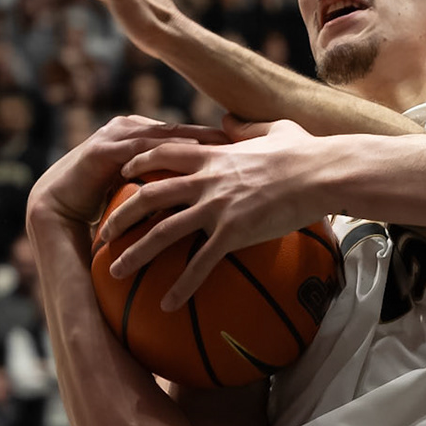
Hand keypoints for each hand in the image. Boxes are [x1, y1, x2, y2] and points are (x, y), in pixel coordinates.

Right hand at [26, 115, 228, 234]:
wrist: (57, 212)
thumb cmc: (100, 212)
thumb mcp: (140, 203)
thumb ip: (166, 199)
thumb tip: (204, 215)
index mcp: (140, 138)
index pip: (185, 138)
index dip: (215, 143)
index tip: (247, 151)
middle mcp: (129, 131)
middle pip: (180, 132)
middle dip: (211, 135)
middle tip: (245, 141)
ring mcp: (115, 137)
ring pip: (164, 136)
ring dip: (194, 138)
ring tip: (225, 145)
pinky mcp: (102, 149)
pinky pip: (141, 151)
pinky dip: (166, 153)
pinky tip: (191, 156)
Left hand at [96, 120, 328, 309]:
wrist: (322, 173)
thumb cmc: (307, 152)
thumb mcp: (275, 129)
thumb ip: (246, 127)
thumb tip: (230, 120)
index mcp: (213, 156)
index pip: (163, 155)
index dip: (138, 163)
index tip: (122, 177)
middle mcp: (206, 181)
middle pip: (148, 196)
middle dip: (119, 214)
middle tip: (102, 232)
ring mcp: (217, 207)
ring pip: (163, 232)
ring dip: (134, 253)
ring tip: (113, 271)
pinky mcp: (233, 233)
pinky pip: (199, 264)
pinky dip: (181, 286)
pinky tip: (166, 305)